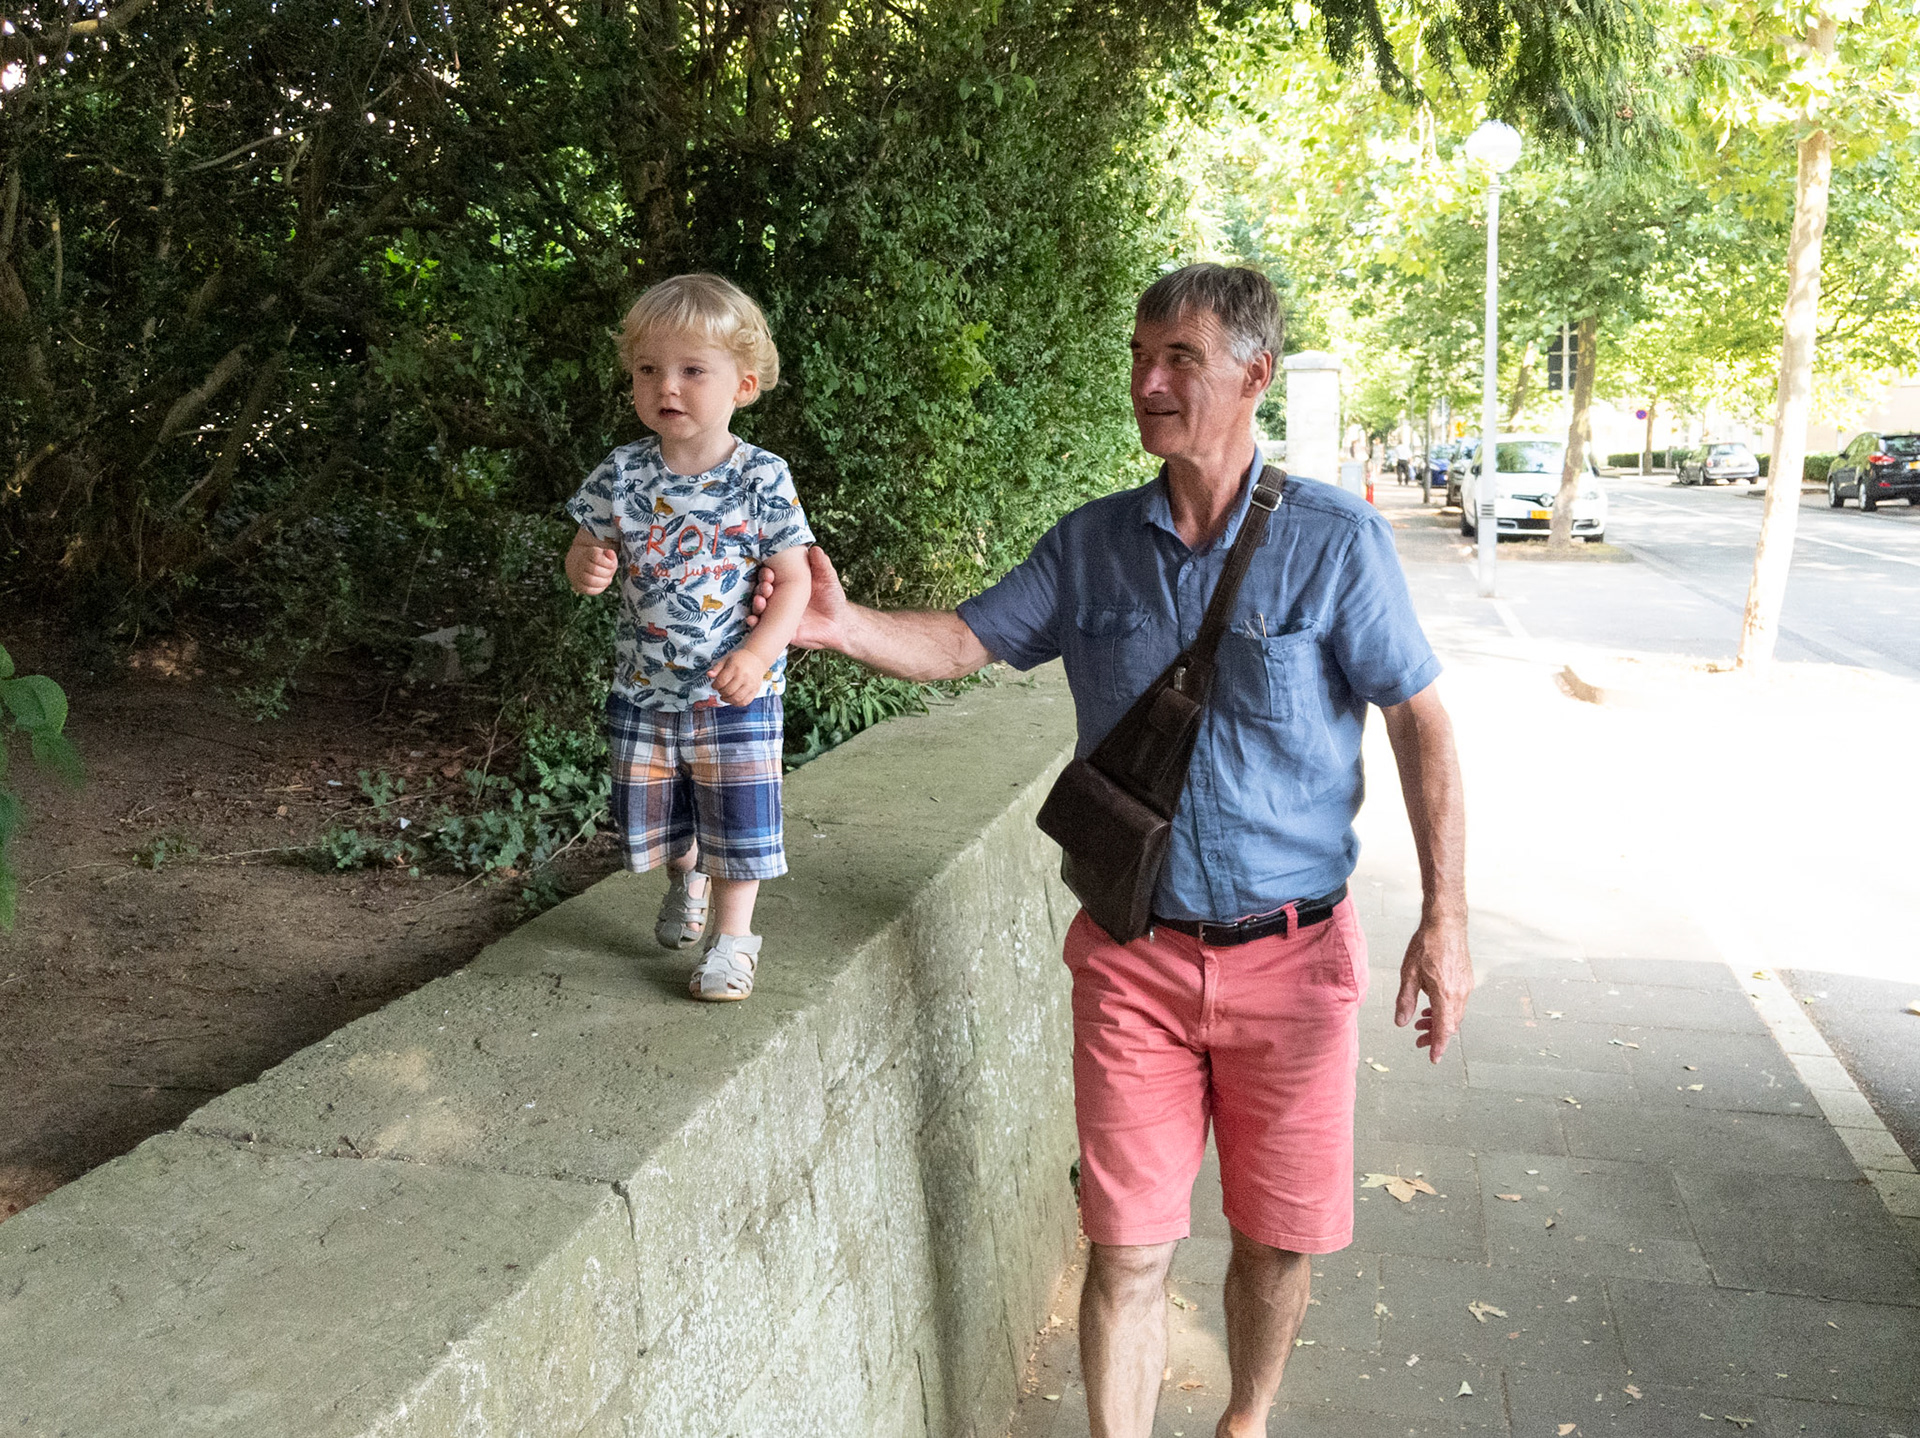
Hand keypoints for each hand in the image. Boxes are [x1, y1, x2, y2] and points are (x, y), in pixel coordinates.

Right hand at [566, 534, 619, 594]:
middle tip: (610, 573)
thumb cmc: (596, 561)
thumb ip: (610, 555)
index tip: (612, 564)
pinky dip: (599, 588)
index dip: (607, 562)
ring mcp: (577, 575)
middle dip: (607, 573)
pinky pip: (588, 590)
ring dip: (603, 582)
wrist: (578, 564)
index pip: (596, 556)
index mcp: (587, 553)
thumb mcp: (604, 555)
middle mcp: (580, 563)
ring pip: (590, 580)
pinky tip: (603, 584)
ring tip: (608, 579)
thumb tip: (610, 553)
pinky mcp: (578, 586)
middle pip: (594, 569)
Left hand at [708, 646, 771, 705]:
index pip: (721, 682)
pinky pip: (745, 702)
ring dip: (727, 700)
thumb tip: (709, 675)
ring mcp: (751, 685)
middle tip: (720, 690)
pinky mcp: (755, 690)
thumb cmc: (740, 659)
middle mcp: (744, 677)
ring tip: (725, 696)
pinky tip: (733, 699)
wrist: (757, 659)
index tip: (714, 685)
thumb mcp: (727, 659)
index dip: (715, 686)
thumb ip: (717, 668)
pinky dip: (737, 703)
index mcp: (735, 668)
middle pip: (728, 691)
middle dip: (721, 692)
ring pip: (736, 698)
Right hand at [744, 545, 846, 650]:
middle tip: (767, 588)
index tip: (769, 573)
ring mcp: (778, 614)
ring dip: (756, 603)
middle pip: (762, 590)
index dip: (766, 573)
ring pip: (760, 608)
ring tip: (760, 602)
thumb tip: (815, 549)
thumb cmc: (832, 597)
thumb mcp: (828, 578)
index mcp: (787, 584)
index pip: (770, 576)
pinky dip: (754, 623)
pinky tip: (753, 620)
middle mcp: (779, 598)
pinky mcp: (779, 629)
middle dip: (761, 588)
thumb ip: (822, 564)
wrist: (839, 623)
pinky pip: (763, 627)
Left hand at [1394, 913, 1472, 1062]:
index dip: (1438, 1046)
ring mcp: (1466, 986)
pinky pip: (1458, 1002)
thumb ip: (1406, 1001)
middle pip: (1451, 1025)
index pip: (1444, 1029)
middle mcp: (1460, 994)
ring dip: (1440, 1022)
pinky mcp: (1467, 979)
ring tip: (1422, 1022)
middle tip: (1419, 1040)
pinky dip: (1446, 1010)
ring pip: (1455, 1014)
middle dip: (1436, 1035)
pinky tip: (1432, 1004)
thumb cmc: (1426, 945)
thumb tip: (1402, 1023)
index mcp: (1445, 995)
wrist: (1446, 923)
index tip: (1433, 1059)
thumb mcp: (1408, 974)